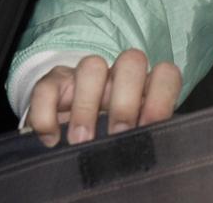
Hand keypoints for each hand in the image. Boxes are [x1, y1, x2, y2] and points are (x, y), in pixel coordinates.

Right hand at [28, 48, 181, 146]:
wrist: (69, 124)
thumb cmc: (110, 131)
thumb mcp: (130, 133)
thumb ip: (143, 136)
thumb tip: (149, 150)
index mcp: (145, 86)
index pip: (165, 73)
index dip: (161, 98)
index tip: (149, 128)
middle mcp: (117, 75)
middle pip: (131, 62)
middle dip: (125, 101)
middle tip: (118, 134)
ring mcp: (84, 76)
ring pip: (91, 66)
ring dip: (87, 107)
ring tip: (82, 141)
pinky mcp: (52, 84)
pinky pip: (47, 87)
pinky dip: (47, 115)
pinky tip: (52, 140)